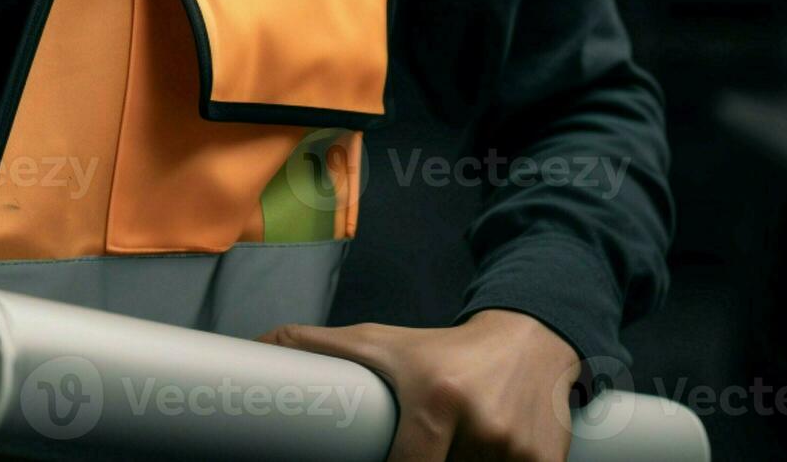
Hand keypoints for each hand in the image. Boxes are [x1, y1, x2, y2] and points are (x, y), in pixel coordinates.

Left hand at [260, 310, 581, 461]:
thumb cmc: (442, 349)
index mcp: (435, 399)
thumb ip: (319, 346)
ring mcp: (516, 448)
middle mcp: (480, 424)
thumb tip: (256, 345)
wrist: (530, 337)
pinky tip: (486, 457)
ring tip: (453, 448)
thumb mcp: (382, 342)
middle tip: (423, 449)